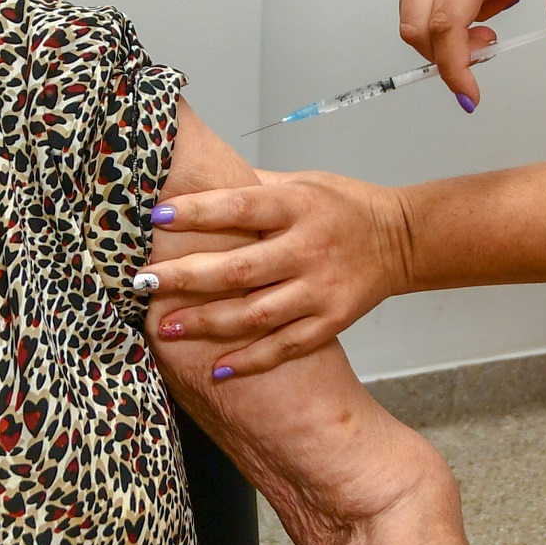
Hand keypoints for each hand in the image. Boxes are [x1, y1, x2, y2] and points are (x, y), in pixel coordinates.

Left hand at [148, 172, 408, 377]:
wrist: (402, 239)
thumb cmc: (342, 205)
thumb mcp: (301, 181)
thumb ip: (252, 188)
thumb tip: (194, 178)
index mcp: (298, 206)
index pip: (239, 208)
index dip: (197, 213)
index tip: (156, 217)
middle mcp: (308, 249)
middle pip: (239, 269)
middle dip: (186, 278)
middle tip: (143, 282)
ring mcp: (321, 290)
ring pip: (255, 314)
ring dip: (207, 323)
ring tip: (166, 326)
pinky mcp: (332, 321)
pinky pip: (285, 346)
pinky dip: (251, 359)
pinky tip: (217, 367)